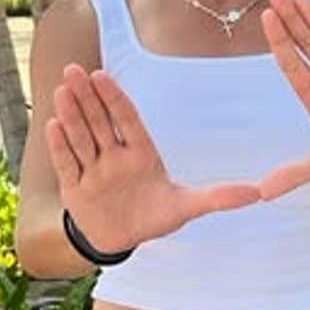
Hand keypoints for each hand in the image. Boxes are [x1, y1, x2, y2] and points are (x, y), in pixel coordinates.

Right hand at [46, 64, 259, 252]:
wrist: (122, 239)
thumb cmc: (155, 216)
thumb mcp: (187, 207)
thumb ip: (218, 197)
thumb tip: (258, 193)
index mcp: (141, 153)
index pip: (127, 120)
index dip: (114, 99)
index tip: (102, 76)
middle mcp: (114, 156)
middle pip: (100, 122)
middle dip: (87, 97)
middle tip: (74, 70)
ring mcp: (93, 170)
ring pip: (81, 137)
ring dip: (72, 114)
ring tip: (62, 89)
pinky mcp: (76, 188)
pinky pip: (67, 163)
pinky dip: (60, 146)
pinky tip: (52, 124)